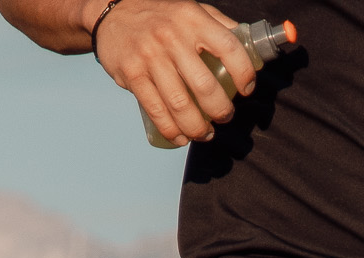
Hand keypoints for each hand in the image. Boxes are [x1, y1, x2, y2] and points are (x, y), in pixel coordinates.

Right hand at [91, 0, 258, 145]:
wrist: (114, 11)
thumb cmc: (160, 15)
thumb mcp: (191, 10)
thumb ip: (218, 25)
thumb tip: (250, 46)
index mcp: (193, 19)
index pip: (229, 47)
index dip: (243, 73)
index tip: (246, 89)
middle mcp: (172, 36)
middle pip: (204, 85)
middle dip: (220, 110)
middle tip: (224, 117)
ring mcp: (150, 56)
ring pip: (180, 104)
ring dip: (197, 127)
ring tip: (205, 133)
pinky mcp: (132, 74)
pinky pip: (156, 110)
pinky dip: (171, 130)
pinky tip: (180, 137)